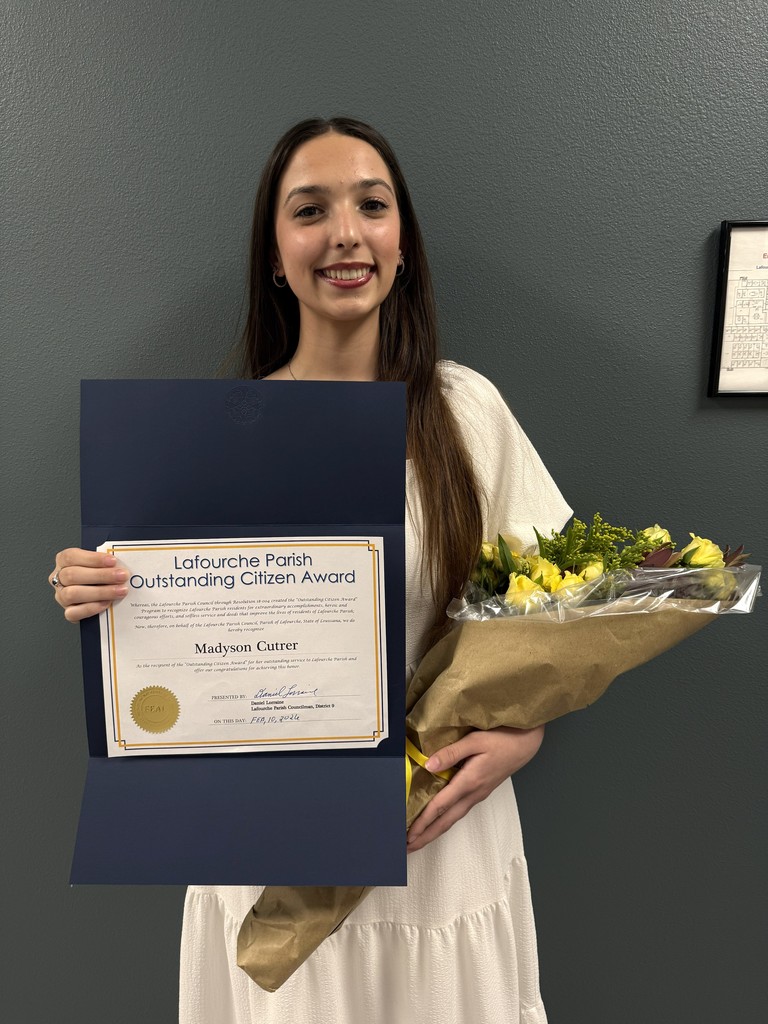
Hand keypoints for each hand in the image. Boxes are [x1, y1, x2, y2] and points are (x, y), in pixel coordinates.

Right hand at [49, 547, 128, 621]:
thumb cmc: (100, 574)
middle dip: (101, 575)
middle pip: (72, 575)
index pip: (71, 556)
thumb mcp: (100, 563)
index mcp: (64, 561)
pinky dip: (91, 608)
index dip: (92, 558)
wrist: (99, 594)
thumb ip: (106, 562)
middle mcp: (59, 578)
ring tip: (119, 591)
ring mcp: (61, 596)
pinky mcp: (68, 612)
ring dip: (99, 592)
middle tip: (121, 576)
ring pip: (72, 594)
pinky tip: (106, 603)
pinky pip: (73, 613)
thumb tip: (120, 563)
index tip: (113, 561)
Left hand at [406, 725, 544, 852]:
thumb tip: (429, 765)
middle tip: (407, 849)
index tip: (409, 835)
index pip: (440, 806)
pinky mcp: (480, 792)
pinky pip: (459, 811)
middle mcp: (473, 794)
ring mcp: (478, 795)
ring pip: (452, 818)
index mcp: (470, 782)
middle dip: (426, 836)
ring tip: (419, 840)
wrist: (525, 744)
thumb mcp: (475, 740)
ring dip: (434, 831)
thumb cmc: (502, 739)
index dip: (423, 822)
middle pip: (446, 821)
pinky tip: (438, 821)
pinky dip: (445, 821)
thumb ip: (451, 753)